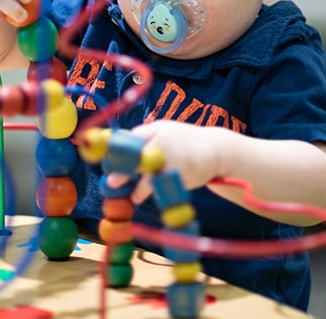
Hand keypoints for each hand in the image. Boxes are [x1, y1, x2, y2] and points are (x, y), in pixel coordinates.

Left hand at [106, 120, 226, 203]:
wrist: (217, 148)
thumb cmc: (185, 141)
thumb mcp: (166, 131)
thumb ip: (146, 138)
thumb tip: (119, 149)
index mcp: (156, 129)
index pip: (131, 139)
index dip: (117, 152)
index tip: (108, 162)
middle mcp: (163, 141)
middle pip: (137, 156)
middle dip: (122, 170)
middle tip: (112, 182)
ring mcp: (173, 158)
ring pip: (149, 175)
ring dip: (139, 188)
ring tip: (134, 196)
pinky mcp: (182, 173)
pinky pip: (163, 186)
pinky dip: (153, 194)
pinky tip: (146, 197)